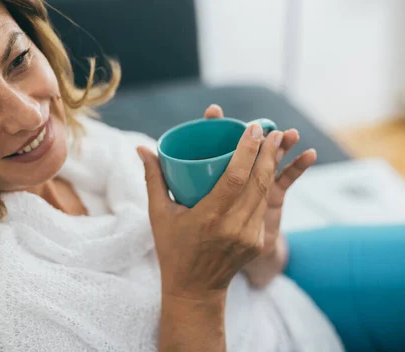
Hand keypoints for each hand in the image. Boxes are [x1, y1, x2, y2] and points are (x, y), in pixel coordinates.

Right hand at [137, 120, 283, 299]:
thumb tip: (142, 148)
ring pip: (265, 194)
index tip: (254, 129)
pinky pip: (264, 208)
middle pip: (258, 182)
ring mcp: (249, 237)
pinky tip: (267, 170)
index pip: (235, 178)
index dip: (248, 151)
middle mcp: (233, 227)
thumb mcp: (159, 215)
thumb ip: (153, 179)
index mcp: (209, 218)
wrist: (195, 290)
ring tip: (276, 144)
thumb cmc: (173, 249)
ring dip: (272, 167)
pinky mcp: (258, 242)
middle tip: (273, 130)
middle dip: (268, 153)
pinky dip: (266, 186)